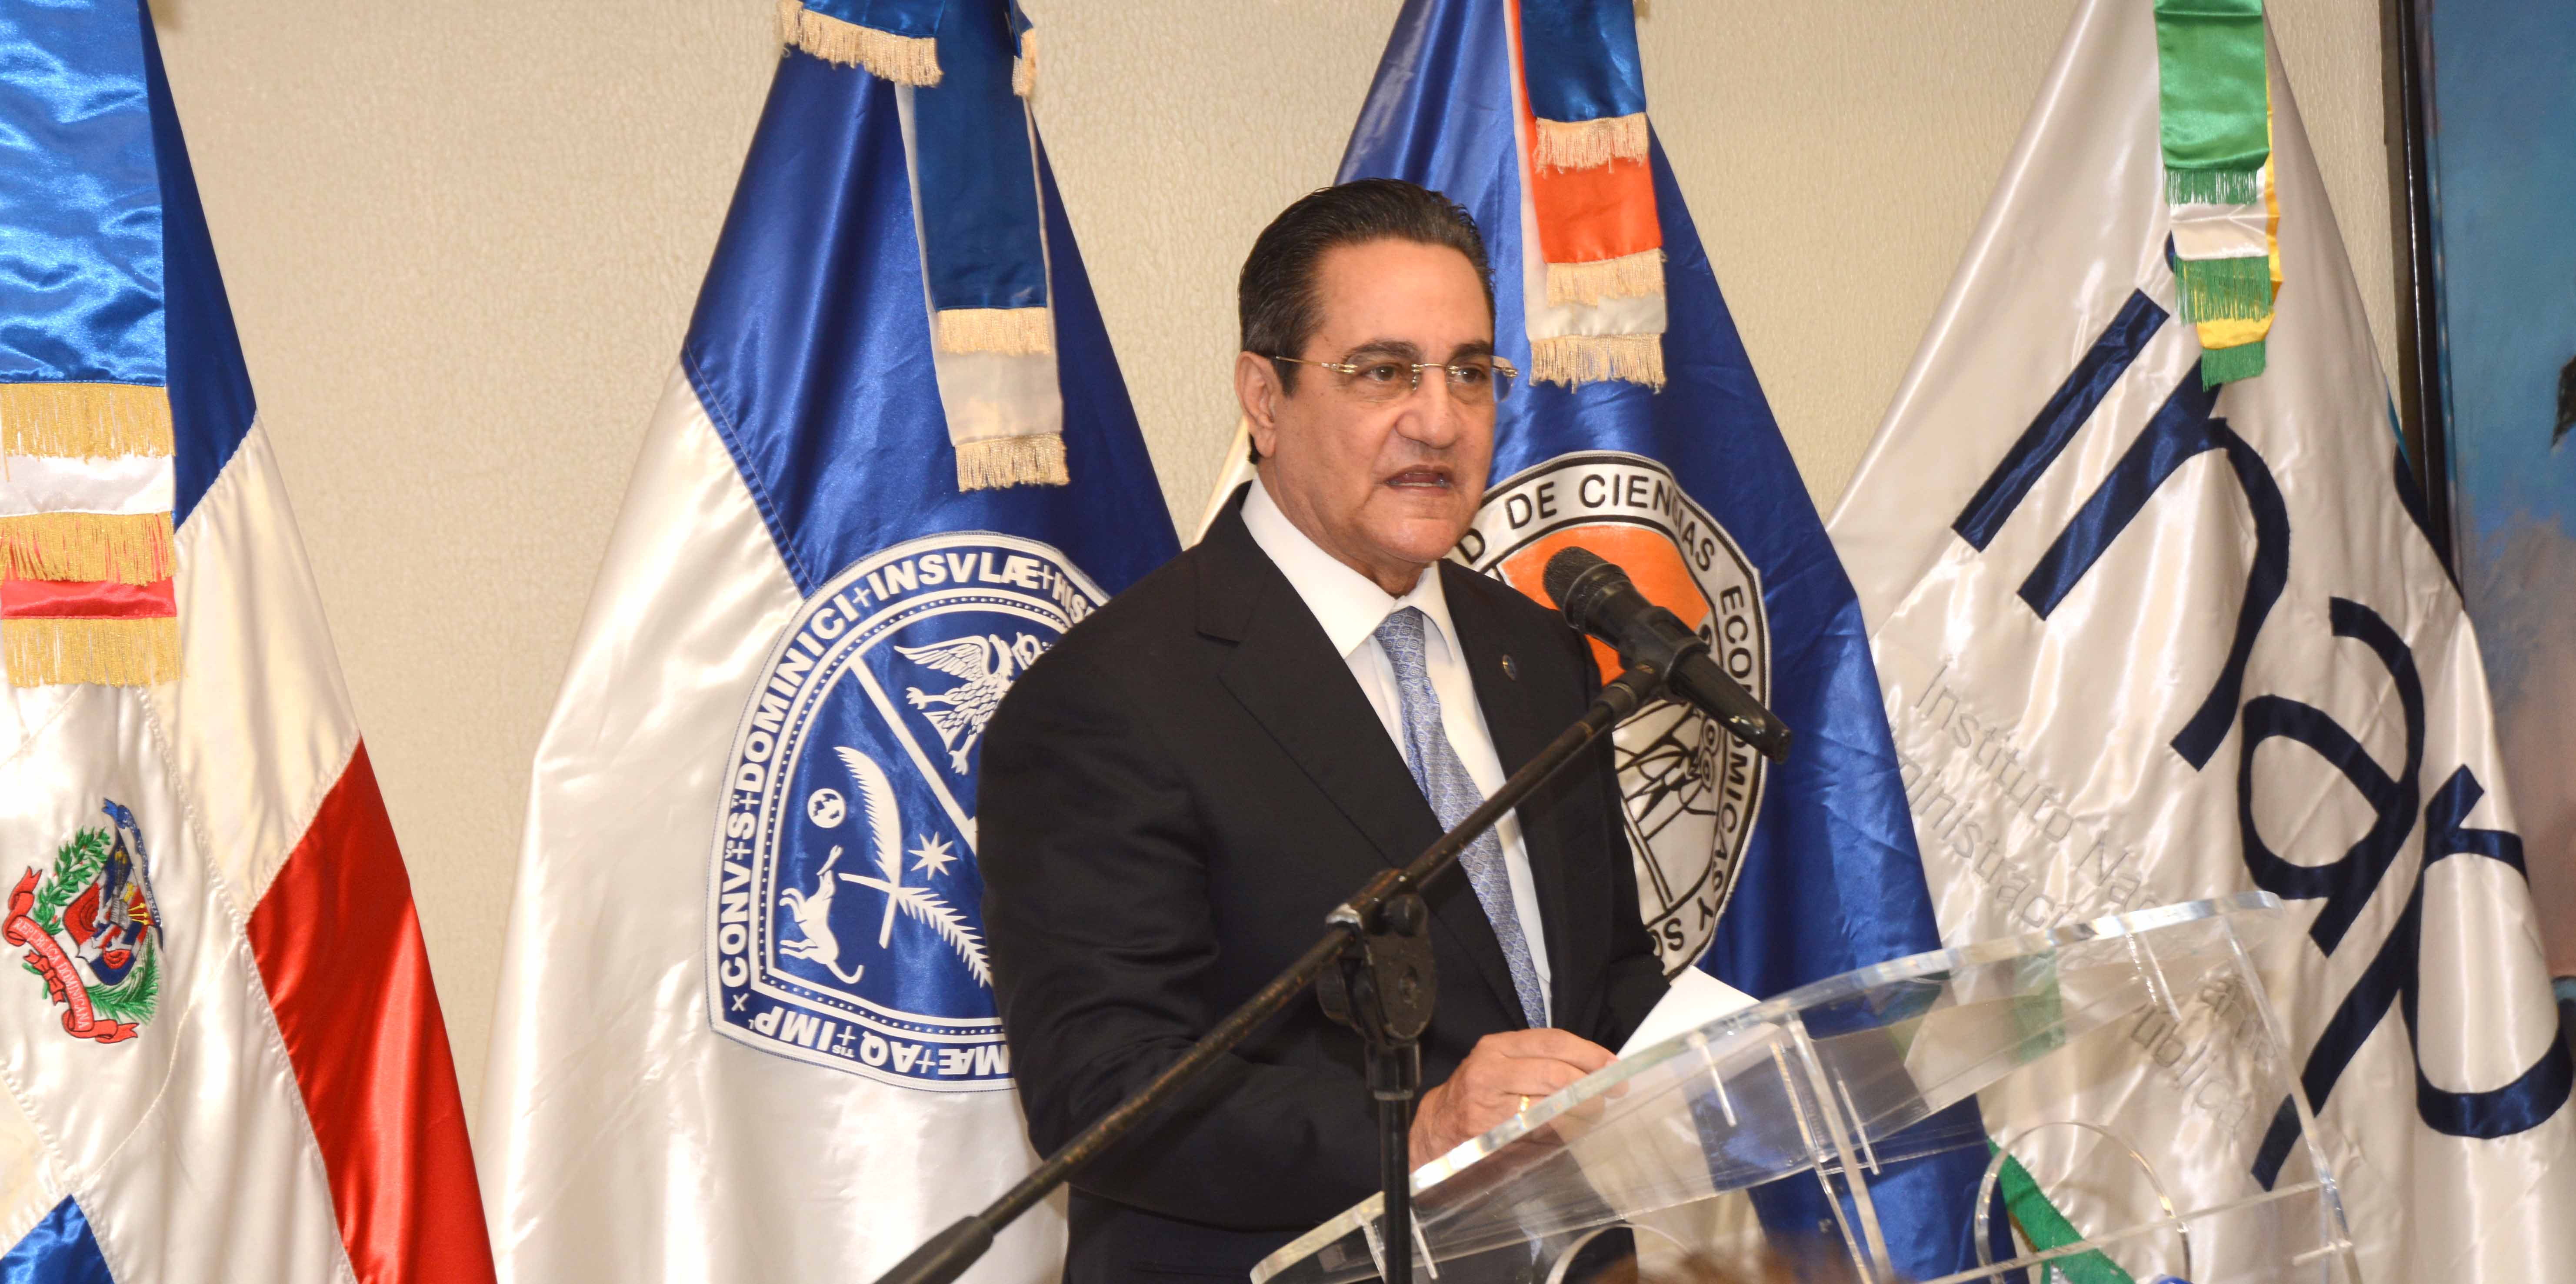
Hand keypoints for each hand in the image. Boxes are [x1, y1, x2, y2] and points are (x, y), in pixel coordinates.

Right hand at [1409, 1029, 1615, 1163]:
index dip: (1589, 1054)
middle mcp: (1489, 1071)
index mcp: (1496, 1047)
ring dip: (1581, 1115)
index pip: (1552, 1042)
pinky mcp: (1491, 1137)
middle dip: (1590, 1087)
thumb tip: (1598, 1070)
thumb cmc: (1482, 1093)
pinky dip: (1562, 1136)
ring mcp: (1488, 1107)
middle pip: (1555, 1074)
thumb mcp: (1504, 1064)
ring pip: (1552, 1108)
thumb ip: (1543, 1061)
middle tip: (1610, 1095)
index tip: (1614, 1067)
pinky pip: (1539, 1136)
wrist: (1438, 1127)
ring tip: (1591, 1115)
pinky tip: (1569, 1133)